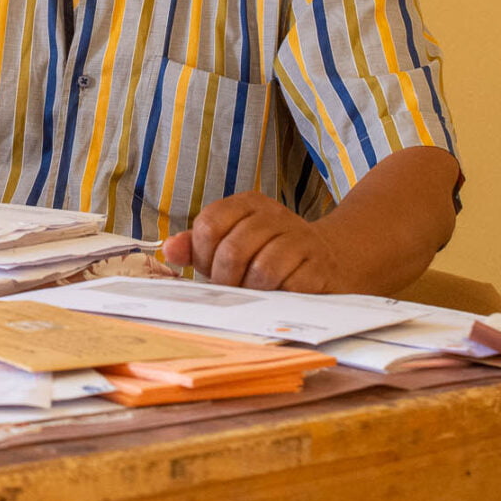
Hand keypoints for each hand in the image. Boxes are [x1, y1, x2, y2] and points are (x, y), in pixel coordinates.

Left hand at [161, 191, 345, 292]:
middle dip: (225, 278)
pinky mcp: (320, 266)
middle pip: (233, 249)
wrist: (332, 259)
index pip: (209, 224)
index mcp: (248, 204)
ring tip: (255, 292)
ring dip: (252, 290)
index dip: (203, 254)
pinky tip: (280, 294)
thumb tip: (169, 249)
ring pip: (261, 269)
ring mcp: (301, 238)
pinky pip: (290, 285)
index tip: (211, 268)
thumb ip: (197, 246)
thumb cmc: (269, 254)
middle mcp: (275, 215)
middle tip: (232, 288)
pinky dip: (278, 296)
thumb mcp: (231, 244)